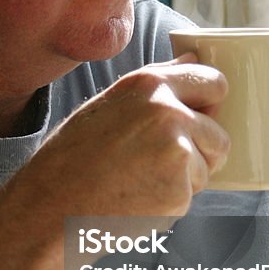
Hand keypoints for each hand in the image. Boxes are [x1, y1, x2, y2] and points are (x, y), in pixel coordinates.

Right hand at [23, 55, 229, 217]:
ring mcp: (176, 151)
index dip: (210, 105)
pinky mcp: (178, 190)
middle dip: (202, 150)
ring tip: (141, 180)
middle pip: (219, 133)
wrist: (49, 210)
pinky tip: (137, 199)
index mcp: (148, 84)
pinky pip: (191, 195)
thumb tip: (193, 60)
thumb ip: (156, 82)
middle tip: (162, 163)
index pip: (213, 82)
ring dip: (186, 179)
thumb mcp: (108, 104)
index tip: (201, 117)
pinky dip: (171, 202)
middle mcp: (167, 111)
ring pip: (208, 166)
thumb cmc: (71, 159)